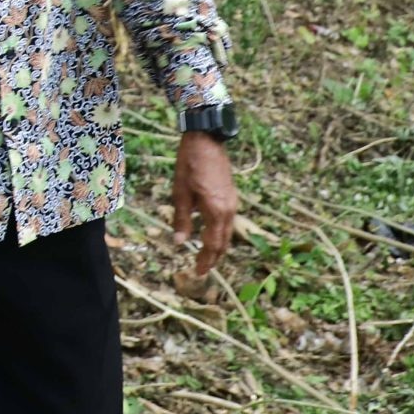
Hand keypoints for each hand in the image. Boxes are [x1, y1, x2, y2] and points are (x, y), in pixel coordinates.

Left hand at [171, 131, 238, 274]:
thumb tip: (180, 242)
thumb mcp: (180, 192)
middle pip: (223, 242)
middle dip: (214, 258)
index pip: (212, 245)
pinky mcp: (232, 196)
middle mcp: (229, 210)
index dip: (205, 261)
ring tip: (206, 257)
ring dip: (218, 247)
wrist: (206, 140)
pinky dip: (220, 233)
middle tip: (202, 270)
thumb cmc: (190, 164)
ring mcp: (233, 203)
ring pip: (228, 233)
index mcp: (216, 211)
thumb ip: (182, 219)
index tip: (198, 273)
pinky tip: (210, 235)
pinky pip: (228, 222)